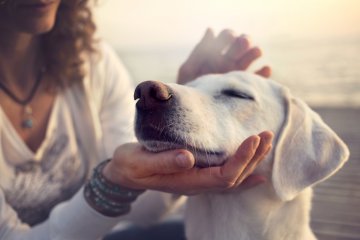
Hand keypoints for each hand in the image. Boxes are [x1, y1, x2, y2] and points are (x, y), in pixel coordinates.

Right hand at [102, 131, 272, 194]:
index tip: (253, 138)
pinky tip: (258, 173)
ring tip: (266, 142)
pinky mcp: (197, 174)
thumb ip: (163, 162)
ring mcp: (198, 181)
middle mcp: (197, 184)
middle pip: (234, 177)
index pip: (223, 176)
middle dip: (253, 157)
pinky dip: (244, 174)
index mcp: (186, 182)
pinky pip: (226, 178)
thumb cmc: (130, 166)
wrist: (124, 173)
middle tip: (266, 134)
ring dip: (252, 161)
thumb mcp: (140, 162)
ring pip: (233, 177)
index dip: (241, 159)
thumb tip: (188, 157)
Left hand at [177, 28, 270, 84]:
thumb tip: (211, 29)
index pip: (226, 37)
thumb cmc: (188, 91)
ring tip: (256, 52)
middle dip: (244, 41)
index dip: (229, 35)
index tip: (230, 38)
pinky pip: (258, 79)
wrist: (194, 113)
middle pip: (241, 45)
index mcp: (214, 54)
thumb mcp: (189, 70)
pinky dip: (264, 73)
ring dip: (254, 52)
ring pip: (250, 58)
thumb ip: (199, 51)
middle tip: (243, 43)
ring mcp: (237, 74)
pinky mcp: (244, 88)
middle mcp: (228, 62)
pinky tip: (265, 69)